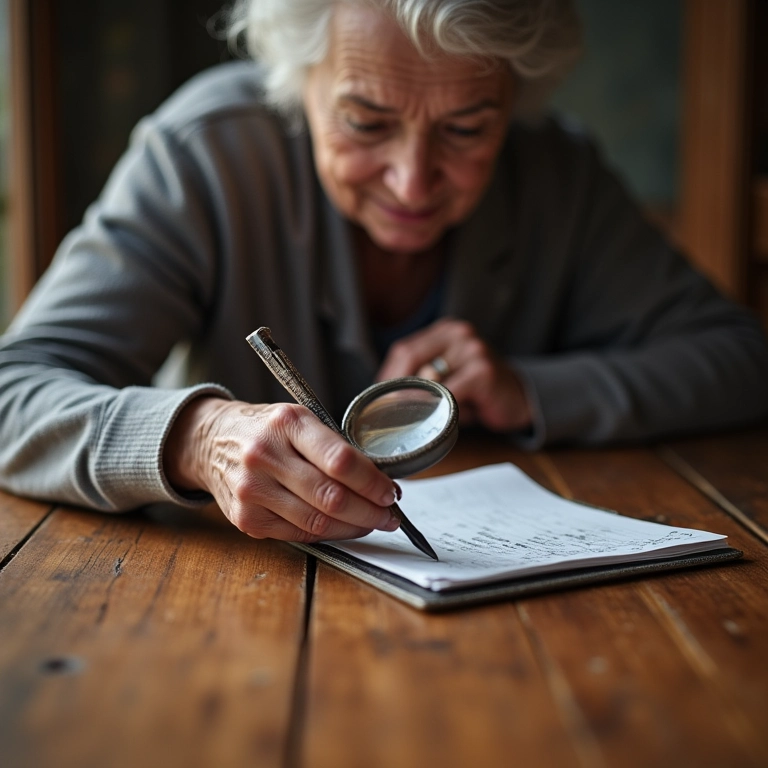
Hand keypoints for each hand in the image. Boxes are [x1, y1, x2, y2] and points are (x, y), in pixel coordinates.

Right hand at [163, 397, 399, 542]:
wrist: (210, 441)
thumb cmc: (266, 429)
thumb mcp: (298, 419)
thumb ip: (332, 446)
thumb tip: (377, 480)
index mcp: (286, 423)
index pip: (340, 460)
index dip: (372, 482)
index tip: (390, 492)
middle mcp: (265, 456)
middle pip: (331, 496)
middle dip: (370, 510)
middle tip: (389, 515)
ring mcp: (252, 490)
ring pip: (317, 521)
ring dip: (353, 526)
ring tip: (372, 522)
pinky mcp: (246, 519)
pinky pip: (299, 533)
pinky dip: (327, 533)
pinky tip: (342, 527)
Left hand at [376, 318, 532, 431]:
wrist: (521, 398)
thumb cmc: (477, 392)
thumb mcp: (447, 378)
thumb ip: (419, 379)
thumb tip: (382, 398)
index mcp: (444, 331)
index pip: (403, 350)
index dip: (387, 377)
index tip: (378, 401)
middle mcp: (458, 333)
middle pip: (410, 357)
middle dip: (395, 389)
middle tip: (387, 413)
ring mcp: (472, 349)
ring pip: (427, 378)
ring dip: (417, 402)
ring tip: (413, 418)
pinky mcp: (483, 371)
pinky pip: (449, 393)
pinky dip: (438, 409)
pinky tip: (438, 420)